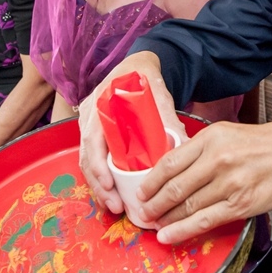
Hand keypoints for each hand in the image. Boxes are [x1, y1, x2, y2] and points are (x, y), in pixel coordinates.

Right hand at [77, 51, 183, 214]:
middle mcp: (90, 116)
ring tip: (114, 206)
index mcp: (101, 105)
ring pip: (88, 160)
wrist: (136, 66)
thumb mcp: (157, 94)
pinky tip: (111, 194)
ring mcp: (89, 124)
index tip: (109, 185)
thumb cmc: (145, 78)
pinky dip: (101, 177)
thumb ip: (167, 117)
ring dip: (99, 185)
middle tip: (114, 206)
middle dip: (98, 184)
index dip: (98, 166)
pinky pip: (93, 158)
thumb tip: (184, 143)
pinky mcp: (96, 133)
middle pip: (87, 156)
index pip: (92, 139)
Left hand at [139, 121, 271, 244]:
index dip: (151, 181)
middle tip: (142, 212)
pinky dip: (182, 230)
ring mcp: (229, 183)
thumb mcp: (230, 132)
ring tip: (153, 224)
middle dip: (153, 203)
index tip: (141, 191)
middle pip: (174, 186)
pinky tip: (168, 235)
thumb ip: (203, 147)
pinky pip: (204, 221)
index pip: (170, 162)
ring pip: (186, 206)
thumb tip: (174, 166)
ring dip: (165, 218)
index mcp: (212, 137)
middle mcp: (218, 159)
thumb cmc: (268, 143)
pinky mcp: (240, 204)